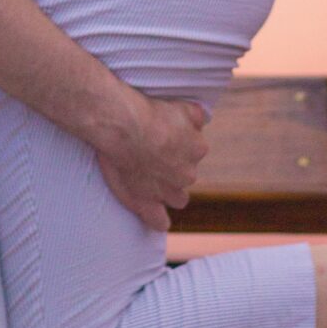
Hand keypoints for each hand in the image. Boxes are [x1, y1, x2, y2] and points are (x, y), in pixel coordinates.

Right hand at [97, 91, 207, 232]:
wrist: (124, 126)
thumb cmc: (149, 112)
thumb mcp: (182, 106)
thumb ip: (196, 116)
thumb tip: (202, 121)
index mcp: (197, 148)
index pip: (195, 151)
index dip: (179, 146)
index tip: (163, 138)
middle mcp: (187, 173)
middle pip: (186, 175)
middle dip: (173, 168)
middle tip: (150, 154)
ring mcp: (168, 191)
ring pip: (177, 198)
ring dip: (168, 190)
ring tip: (148, 177)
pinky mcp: (147, 203)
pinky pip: (159, 221)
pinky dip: (158, 220)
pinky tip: (156, 219)